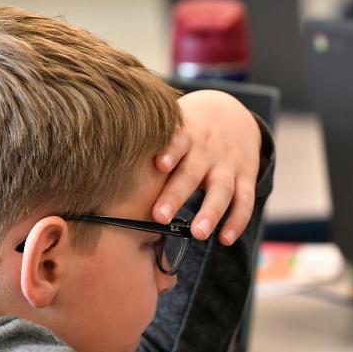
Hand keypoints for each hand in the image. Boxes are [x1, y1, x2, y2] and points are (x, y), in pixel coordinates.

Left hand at [152, 90, 260, 245]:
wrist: (234, 112)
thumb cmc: (191, 128)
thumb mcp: (176, 124)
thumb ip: (153, 143)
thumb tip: (106, 163)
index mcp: (187, 134)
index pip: (178, 140)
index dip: (170, 151)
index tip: (159, 164)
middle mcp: (208, 150)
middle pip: (192, 172)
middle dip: (177, 195)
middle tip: (160, 217)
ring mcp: (228, 164)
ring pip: (221, 189)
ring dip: (210, 212)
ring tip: (198, 233)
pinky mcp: (246, 176)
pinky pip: (244, 200)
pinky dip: (237, 221)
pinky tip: (225, 239)